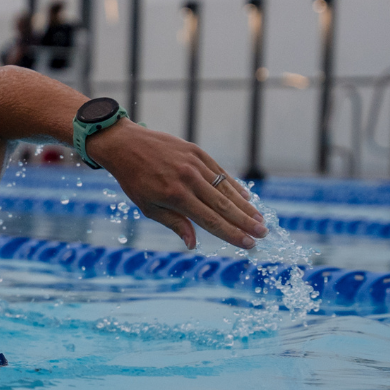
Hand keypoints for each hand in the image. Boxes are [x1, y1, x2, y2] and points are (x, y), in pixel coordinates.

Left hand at [87, 120, 266, 250]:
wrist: (126, 145)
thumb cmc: (135, 181)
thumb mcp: (149, 207)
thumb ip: (174, 223)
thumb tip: (193, 244)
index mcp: (176, 196)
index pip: (211, 220)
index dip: (231, 234)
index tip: (249, 244)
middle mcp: (188, 179)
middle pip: (224, 205)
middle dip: (245, 222)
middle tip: (263, 233)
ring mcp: (194, 163)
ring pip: (225, 188)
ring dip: (244, 205)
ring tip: (260, 219)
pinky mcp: (197, 151)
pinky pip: (220, 171)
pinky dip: (233, 185)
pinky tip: (245, 197)